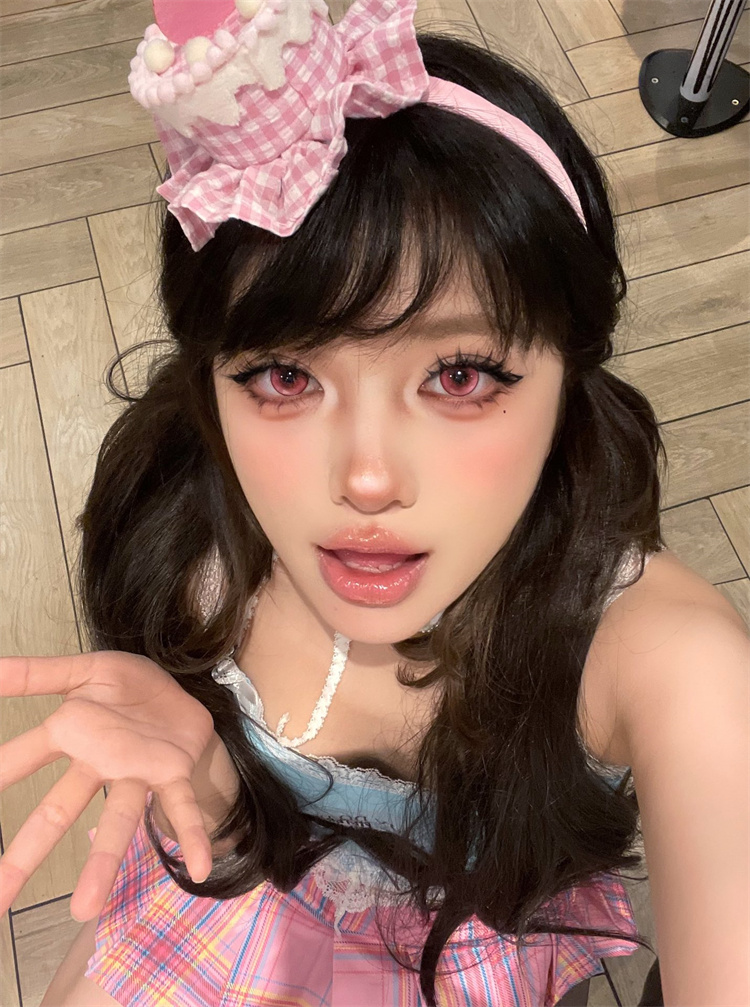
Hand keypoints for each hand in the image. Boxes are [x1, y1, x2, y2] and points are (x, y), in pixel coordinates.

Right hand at [0, 652, 215, 921]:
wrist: (181, 686)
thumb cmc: (126, 686)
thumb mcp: (83, 670)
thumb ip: (37, 674)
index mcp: (72, 733)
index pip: (24, 757)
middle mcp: (99, 763)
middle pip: (58, 811)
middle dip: (27, 854)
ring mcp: (136, 772)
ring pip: (117, 820)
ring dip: (104, 863)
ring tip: (86, 909)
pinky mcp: (173, 773)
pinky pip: (182, 807)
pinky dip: (190, 835)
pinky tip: (199, 867)